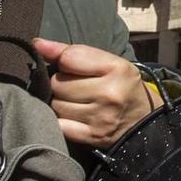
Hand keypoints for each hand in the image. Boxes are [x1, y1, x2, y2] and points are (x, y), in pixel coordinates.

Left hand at [31, 39, 153, 146]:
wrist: (143, 122)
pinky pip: (58, 125)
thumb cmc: (120, 86)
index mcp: (116, 68)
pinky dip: (60, 121)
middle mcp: (110, 93)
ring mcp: (101, 117)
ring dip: (60, 103)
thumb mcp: (107, 62)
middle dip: (61, 84)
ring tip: (75, 103)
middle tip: (76, 88)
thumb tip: (37, 44)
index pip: (68, 58)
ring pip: (55, 105)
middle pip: (58, 84)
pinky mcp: (92, 136)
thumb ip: (72, 52)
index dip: (64, 61)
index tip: (71, 66)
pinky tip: (72, 118)